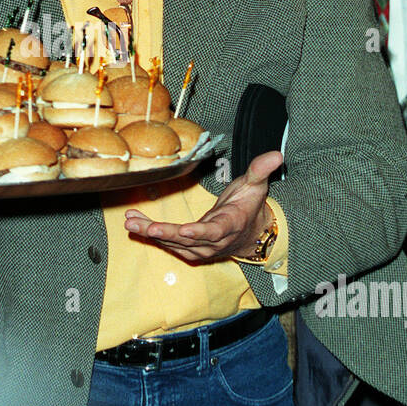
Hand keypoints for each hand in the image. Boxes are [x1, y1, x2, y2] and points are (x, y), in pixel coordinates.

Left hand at [124, 150, 282, 262]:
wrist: (249, 233)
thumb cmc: (249, 206)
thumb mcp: (256, 186)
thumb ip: (261, 170)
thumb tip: (276, 155)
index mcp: (229, 226)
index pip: (214, 231)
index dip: (198, 233)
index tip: (183, 230)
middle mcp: (214, 242)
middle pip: (186, 240)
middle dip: (164, 233)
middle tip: (145, 226)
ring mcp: (200, 249)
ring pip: (173, 243)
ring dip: (150, 232)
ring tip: (130, 221)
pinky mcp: (190, 250)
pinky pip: (168, 244)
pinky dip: (151, 235)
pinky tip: (134, 224)